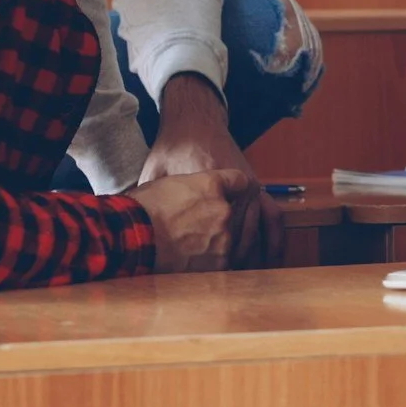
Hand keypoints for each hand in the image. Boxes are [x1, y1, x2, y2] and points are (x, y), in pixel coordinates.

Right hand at [126, 168, 253, 272]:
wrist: (131, 240)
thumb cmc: (139, 210)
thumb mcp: (165, 182)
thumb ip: (191, 186)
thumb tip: (192, 190)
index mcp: (211, 185)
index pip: (239, 181)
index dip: (235, 188)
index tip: (233, 193)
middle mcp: (224, 210)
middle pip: (239, 212)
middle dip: (227, 216)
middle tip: (205, 224)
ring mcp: (224, 238)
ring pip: (236, 237)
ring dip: (221, 240)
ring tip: (195, 244)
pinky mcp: (220, 263)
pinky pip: (227, 259)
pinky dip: (215, 259)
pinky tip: (195, 258)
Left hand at [140, 75, 281, 267]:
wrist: (196, 122)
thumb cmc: (172, 148)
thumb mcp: (155, 175)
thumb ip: (151, 200)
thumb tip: (131, 230)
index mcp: (210, 188)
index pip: (215, 232)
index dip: (209, 259)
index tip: (202, 277)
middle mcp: (235, 190)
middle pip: (238, 237)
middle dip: (230, 264)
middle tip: (220, 284)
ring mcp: (251, 188)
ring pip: (257, 231)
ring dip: (254, 257)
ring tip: (245, 279)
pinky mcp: (256, 187)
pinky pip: (273, 216)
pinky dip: (274, 238)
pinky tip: (273, 258)